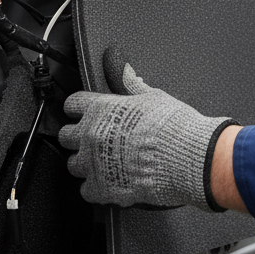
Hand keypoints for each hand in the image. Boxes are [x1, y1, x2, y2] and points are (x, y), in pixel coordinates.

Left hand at [59, 49, 235, 210]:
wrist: (189, 157)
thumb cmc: (173, 127)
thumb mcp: (151, 96)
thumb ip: (129, 82)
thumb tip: (118, 62)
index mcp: (101, 109)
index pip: (71, 104)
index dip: (78, 109)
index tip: (82, 113)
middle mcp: (91, 135)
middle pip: (66, 136)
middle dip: (78, 137)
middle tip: (95, 139)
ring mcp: (94, 164)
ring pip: (73, 164)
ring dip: (86, 164)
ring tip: (103, 162)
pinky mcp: (102, 189)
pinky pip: (86, 191)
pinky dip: (97, 189)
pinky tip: (110, 183)